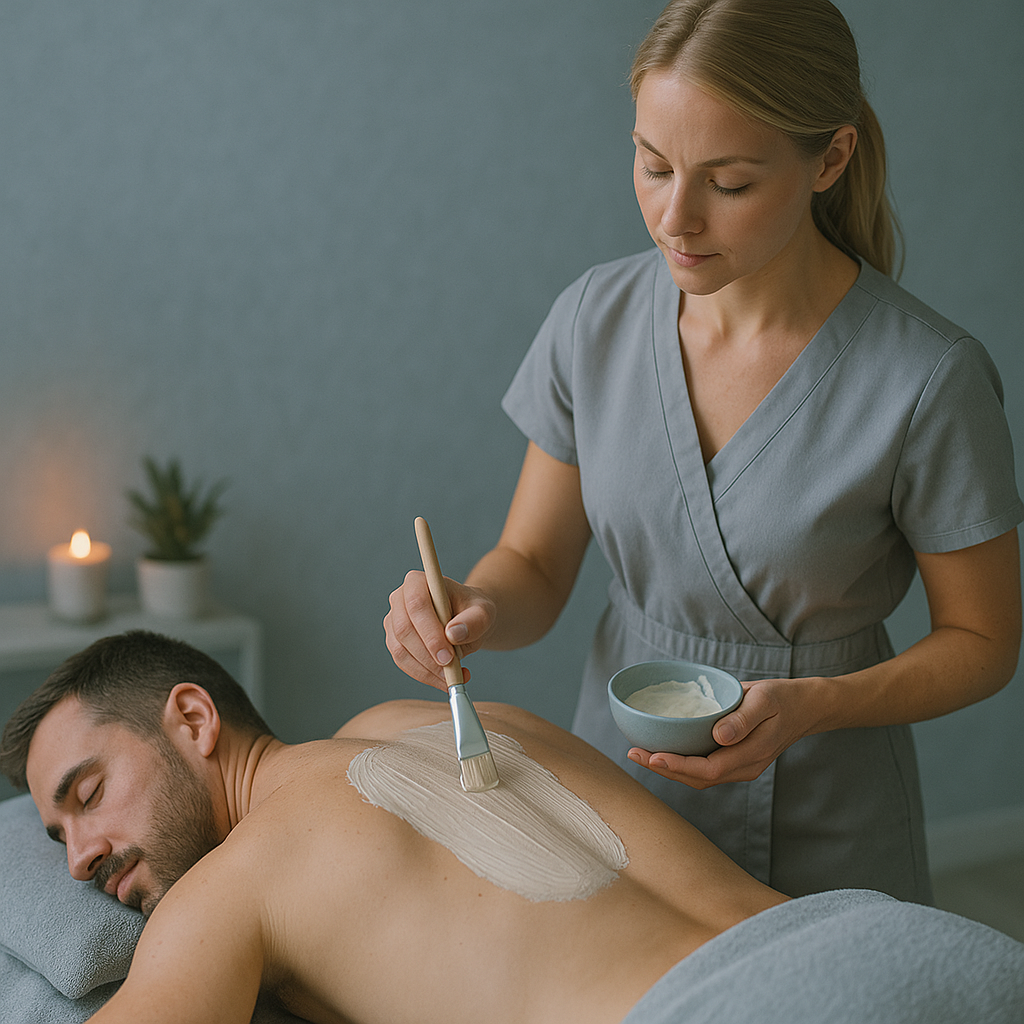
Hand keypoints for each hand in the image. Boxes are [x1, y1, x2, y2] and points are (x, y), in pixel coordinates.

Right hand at [384, 570, 495, 690]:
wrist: (467, 621)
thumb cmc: (473, 611)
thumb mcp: (484, 612)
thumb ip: (474, 620)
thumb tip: (453, 634)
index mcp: (418, 581)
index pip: (417, 604)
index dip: (430, 632)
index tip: (448, 656)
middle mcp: (400, 598)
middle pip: (404, 629)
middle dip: (427, 655)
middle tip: (451, 671)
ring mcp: (393, 621)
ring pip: (400, 650)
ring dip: (426, 670)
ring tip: (453, 677)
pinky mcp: (394, 641)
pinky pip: (403, 663)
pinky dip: (424, 675)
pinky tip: (444, 679)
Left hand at [626, 678, 816, 788]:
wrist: (805, 707)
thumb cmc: (783, 699)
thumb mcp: (765, 701)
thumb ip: (743, 718)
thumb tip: (718, 736)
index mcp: (750, 755)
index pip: (707, 770)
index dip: (677, 766)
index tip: (651, 756)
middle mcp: (743, 768)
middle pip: (696, 779)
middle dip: (663, 769)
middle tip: (632, 753)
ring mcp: (740, 767)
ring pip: (698, 777)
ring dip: (669, 769)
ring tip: (640, 754)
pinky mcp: (735, 760)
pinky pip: (704, 768)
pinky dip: (681, 762)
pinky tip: (663, 750)